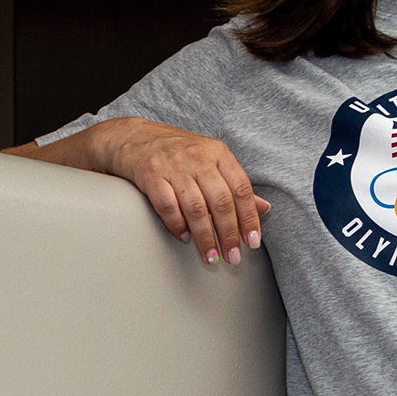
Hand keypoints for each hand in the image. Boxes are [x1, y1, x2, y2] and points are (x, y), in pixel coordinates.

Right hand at [24, 118, 263, 265]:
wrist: (132, 138)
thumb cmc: (177, 153)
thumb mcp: (210, 161)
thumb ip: (235, 185)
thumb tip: (264, 208)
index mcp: (218, 152)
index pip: (241, 188)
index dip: (249, 218)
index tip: (252, 242)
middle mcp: (198, 157)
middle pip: (220, 201)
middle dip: (228, 234)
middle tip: (232, 258)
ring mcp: (173, 165)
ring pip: (196, 208)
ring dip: (205, 237)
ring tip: (210, 257)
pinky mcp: (150, 174)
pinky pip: (167, 206)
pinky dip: (178, 226)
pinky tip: (185, 238)